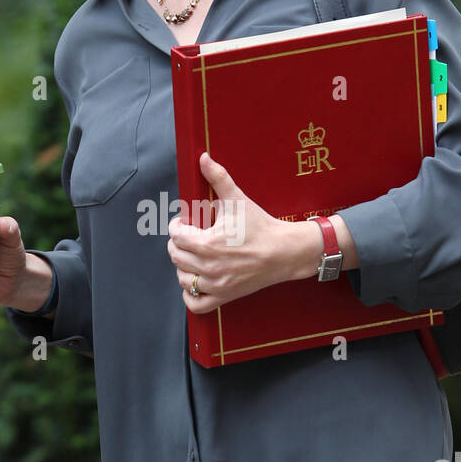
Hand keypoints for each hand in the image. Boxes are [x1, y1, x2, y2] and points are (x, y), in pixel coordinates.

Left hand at [166, 152, 293, 313]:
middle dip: (178, 243)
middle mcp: (209, 266)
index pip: (175, 235)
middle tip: (190, 236)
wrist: (285, 251)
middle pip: (175, 256)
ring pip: (182, 279)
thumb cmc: (261, 225)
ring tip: (194, 255)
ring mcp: (216, 284)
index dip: (177, 225)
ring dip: (183, 266)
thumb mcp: (237, 199)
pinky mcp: (224, 296)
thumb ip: (218, 178)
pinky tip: (196, 280)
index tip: (186, 221)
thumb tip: (203, 157)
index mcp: (208, 243)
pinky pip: (196, 304)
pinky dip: (190, 294)